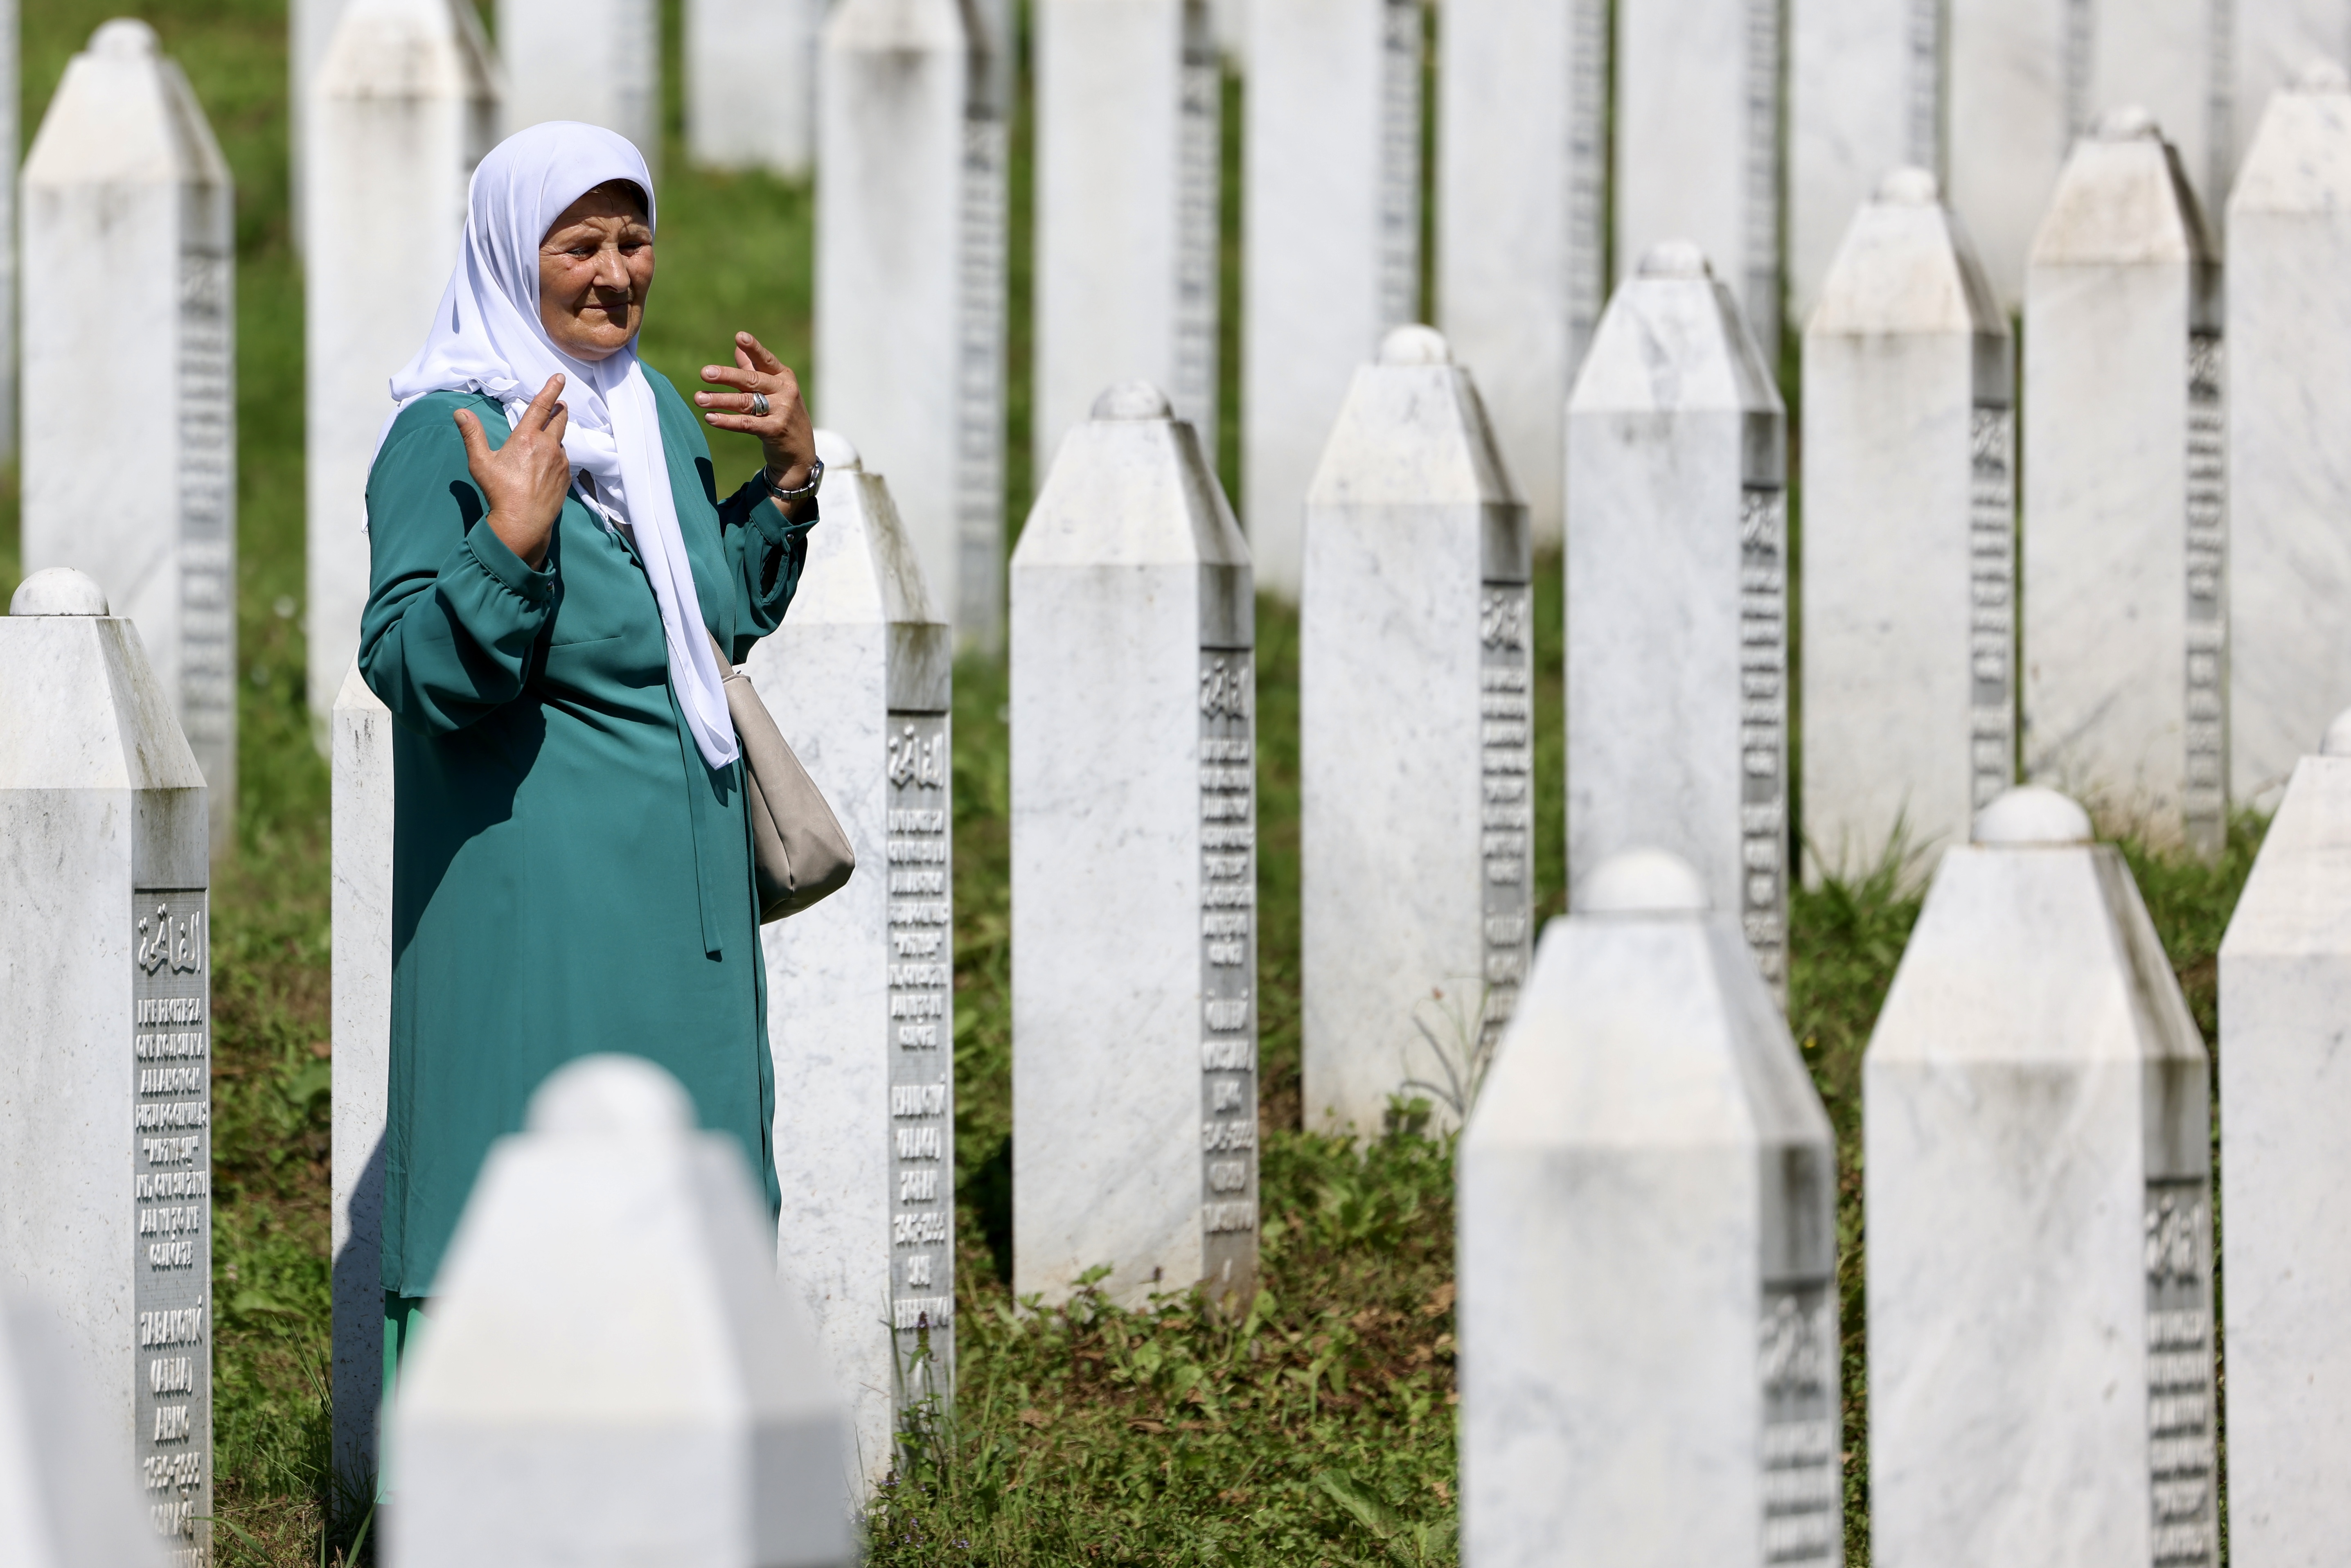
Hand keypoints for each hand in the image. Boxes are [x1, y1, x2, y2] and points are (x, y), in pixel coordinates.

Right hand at [454, 375, 571, 568]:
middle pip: (560, 419)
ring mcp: (560, 462)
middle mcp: (548, 446)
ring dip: (555, 437)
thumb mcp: (481, 462)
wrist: (523, 522)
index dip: (551, 389)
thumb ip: (472, 434)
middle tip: (559, 404)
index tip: (559, 377)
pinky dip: (556, 457)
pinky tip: (547, 466)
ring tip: (544, 443)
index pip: (542, 406)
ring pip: (560, 442)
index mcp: (527, 438)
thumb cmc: (500, 492)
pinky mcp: (567, 477)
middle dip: (560, 409)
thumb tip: (460, 413)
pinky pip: (563, 460)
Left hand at [696, 332, 817, 518]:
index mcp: (784, 377)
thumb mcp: (774, 390)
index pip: (766, 360)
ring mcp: (782, 411)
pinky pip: (746, 423)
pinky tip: (710, 417)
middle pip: (752, 380)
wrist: (800, 451)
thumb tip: (738, 348)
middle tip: (705, 373)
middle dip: (727, 376)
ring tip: (698, 398)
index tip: (740, 337)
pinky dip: (727, 421)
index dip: (754, 349)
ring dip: (720, 400)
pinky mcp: (775, 430)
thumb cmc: (783, 414)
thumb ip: (755, 369)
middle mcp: (785, 391)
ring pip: (745, 402)